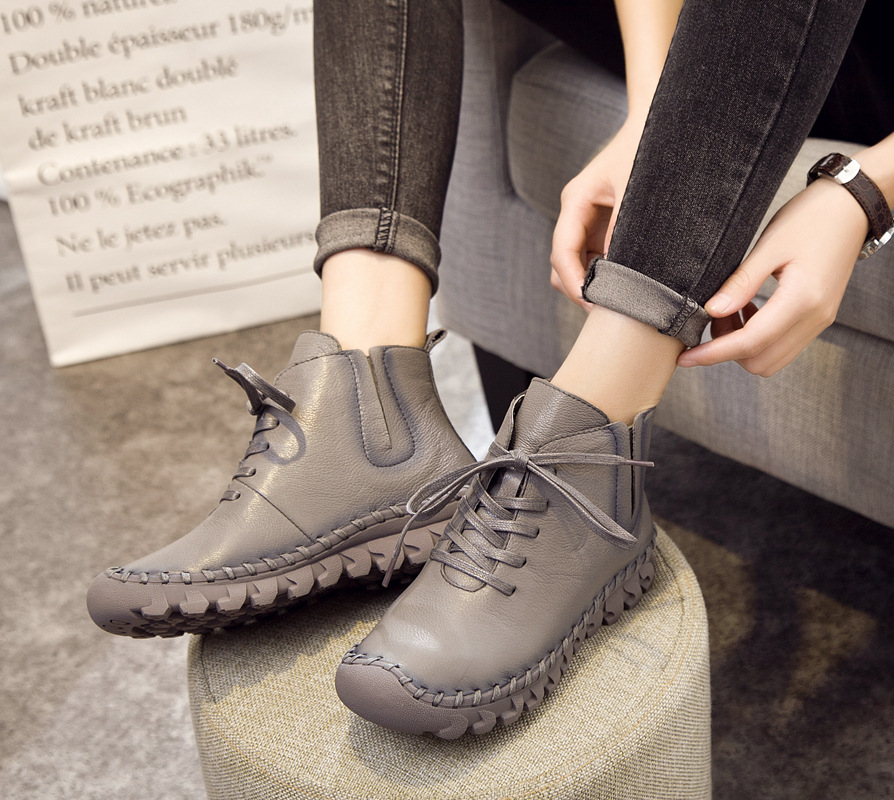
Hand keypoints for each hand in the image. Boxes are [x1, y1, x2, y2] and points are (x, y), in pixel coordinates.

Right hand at [550, 120, 643, 308]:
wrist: (661, 121)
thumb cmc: (649, 146)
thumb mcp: (637, 188)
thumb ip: (625, 227)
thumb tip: (622, 270)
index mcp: (576, 200)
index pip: (562, 252)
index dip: (574, 282)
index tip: (592, 303)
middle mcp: (577, 214)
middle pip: (563, 266)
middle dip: (582, 290)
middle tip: (612, 311)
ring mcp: (589, 224)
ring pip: (578, 268)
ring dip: (595, 286)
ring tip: (625, 302)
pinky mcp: (604, 230)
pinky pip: (598, 262)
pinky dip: (609, 278)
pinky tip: (632, 287)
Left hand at [677, 178, 867, 375]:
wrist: (849, 207)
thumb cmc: (810, 218)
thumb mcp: (768, 246)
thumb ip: (740, 282)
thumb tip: (712, 311)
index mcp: (802, 300)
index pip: (750, 342)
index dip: (713, 353)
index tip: (685, 357)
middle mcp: (815, 318)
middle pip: (760, 361)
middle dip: (727, 350)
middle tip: (712, 319)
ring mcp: (819, 321)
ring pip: (772, 359)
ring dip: (743, 346)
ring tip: (730, 311)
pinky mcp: (818, 318)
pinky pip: (783, 345)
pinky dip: (758, 339)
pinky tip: (748, 309)